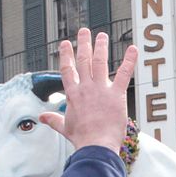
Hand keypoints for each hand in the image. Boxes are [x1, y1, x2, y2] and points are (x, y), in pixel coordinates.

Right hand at [40, 28, 137, 151]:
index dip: (66, 55)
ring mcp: (101, 89)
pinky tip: (133, 49)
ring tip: (101, 36)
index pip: (67, 70)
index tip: (65, 44)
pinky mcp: (116, 94)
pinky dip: (129, 60)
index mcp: (73, 95)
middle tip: (84, 32)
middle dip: (83, 44)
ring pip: (100, 62)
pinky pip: (123, 74)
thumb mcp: (65, 127)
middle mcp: (85, 88)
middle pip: (83, 61)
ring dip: (100, 47)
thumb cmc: (82, 138)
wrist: (96, 144)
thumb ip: (53, 120)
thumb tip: (42, 117)